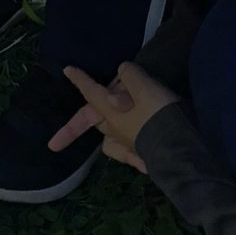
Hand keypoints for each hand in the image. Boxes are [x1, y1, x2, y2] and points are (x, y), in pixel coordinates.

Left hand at [53, 63, 181, 174]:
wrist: (182, 144)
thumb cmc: (159, 111)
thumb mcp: (145, 86)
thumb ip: (130, 78)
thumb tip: (121, 73)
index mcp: (110, 111)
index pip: (91, 92)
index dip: (80, 80)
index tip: (67, 70)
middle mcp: (114, 129)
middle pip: (94, 121)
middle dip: (72, 129)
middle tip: (54, 145)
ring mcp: (128, 143)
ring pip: (110, 139)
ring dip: (107, 137)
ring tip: (109, 132)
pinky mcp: (144, 154)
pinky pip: (130, 155)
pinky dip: (131, 157)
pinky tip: (139, 164)